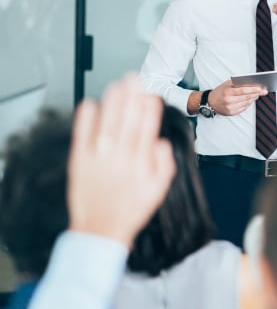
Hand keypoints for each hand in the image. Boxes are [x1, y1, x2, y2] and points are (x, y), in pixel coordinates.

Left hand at [67, 74, 175, 247]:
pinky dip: (85, 120)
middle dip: (131, 98)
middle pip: (126, 122)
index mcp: (139, 165)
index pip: (146, 131)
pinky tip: (89, 104)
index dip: (148, 110)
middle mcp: (119, 159)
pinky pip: (82, 137)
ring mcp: (98, 160)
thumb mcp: (158, 191)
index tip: (150, 95)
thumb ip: (164, 166)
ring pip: (106, 125)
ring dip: (112, 103)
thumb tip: (162, 142)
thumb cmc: (131, 209)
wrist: (101, 230)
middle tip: (134, 78)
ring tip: (116, 85)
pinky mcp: (79, 162)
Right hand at [209, 79, 266, 115]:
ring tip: (258, 94)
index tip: (260, 88)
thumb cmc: (219, 92)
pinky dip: (249, 103)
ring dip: (253, 98)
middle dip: (256, 94)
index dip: (253, 89)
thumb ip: (237, 82)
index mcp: (227, 92)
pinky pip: (244, 108)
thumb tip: (250, 82)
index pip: (243, 90)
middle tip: (263, 91)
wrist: (210, 103)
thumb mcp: (226, 84)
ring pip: (246, 103)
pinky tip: (251, 100)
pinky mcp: (232, 113)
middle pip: (246, 97)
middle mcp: (229, 101)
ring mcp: (230, 108)